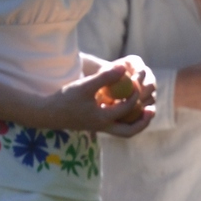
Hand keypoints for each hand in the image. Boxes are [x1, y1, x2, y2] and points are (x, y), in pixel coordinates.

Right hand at [39, 62, 153, 135]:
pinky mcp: (95, 125)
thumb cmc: (65, 98)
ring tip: (145, 110)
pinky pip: (116, 127)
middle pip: (129, 132)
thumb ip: (104, 77)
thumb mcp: (84, 86)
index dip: (134, 94)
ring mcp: (99, 128)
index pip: (126, 108)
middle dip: (143, 122)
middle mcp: (102, 127)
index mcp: (101, 119)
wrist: (47, 113)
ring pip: (123, 132)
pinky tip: (126, 107)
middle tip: (152, 109)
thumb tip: (124, 68)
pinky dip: (125, 120)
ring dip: (136, 123)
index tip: (136, 82)